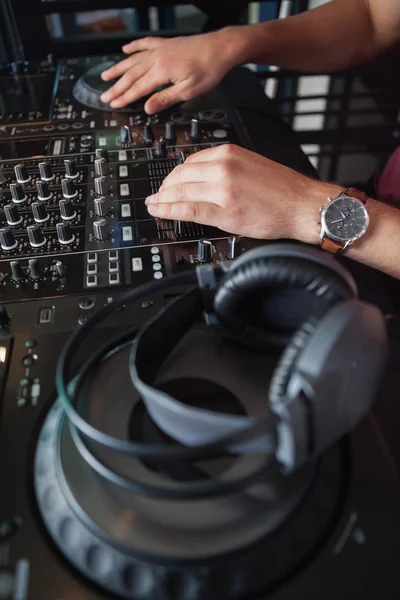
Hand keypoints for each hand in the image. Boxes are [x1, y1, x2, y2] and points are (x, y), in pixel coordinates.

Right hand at [100, 28, 245, 112]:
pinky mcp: (166, 44)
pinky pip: (144, 44)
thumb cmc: (209, 69)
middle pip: (131, 75)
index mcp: (161, 71)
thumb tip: (148, 108)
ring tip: (105, 75)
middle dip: (116, 87)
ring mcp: (160, 49)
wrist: (220, 47)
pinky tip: (125, 49)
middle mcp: (157, 58)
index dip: (124, 98)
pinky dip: (133, 47)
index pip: (137, 89)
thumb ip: (166, 99)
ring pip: (133, 59)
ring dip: (118, 68)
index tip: (113, 104)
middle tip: (104, 96)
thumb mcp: (189, 91)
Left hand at [145, 144, 339, 243]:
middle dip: (164, 187)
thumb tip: (202, 176)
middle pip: (180, 175)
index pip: (189, 161)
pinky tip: (159, 211)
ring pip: (180, 192)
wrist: (303, 204)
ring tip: (154, 205)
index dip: (173, 175)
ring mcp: (223, 189)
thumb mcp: (251, 164)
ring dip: (162, 199)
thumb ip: (226, 167)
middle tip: (157, 196)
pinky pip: (188, 210)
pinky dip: (169, 210)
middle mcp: (223, 167)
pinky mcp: (225, 211)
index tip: (167, 183)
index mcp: (228, 152)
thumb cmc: (283, 189)